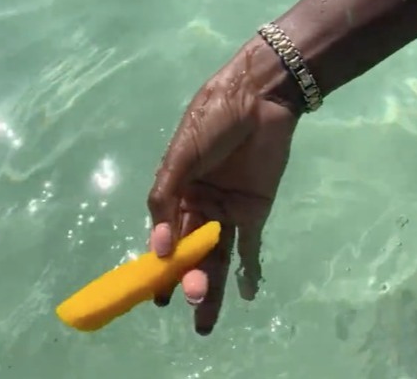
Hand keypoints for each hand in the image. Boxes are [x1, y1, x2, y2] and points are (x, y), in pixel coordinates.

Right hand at [147, 38, 300, 334]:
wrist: (259, 96)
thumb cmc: (212, 119)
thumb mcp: (180, 156)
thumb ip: (166, 198)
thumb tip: (157, 249)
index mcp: (176, 193)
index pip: (165, 238)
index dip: (161, 268)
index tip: (157, 297)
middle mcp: (200, 207)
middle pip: (192, 252)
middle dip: (189, 280)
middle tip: (190, 301)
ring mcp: (229, 210)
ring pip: (218, 256)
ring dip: (214, 286)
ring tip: (205, 319)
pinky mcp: (257, 208)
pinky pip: (251, 245)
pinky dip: (250, 270)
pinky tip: (246, 293)